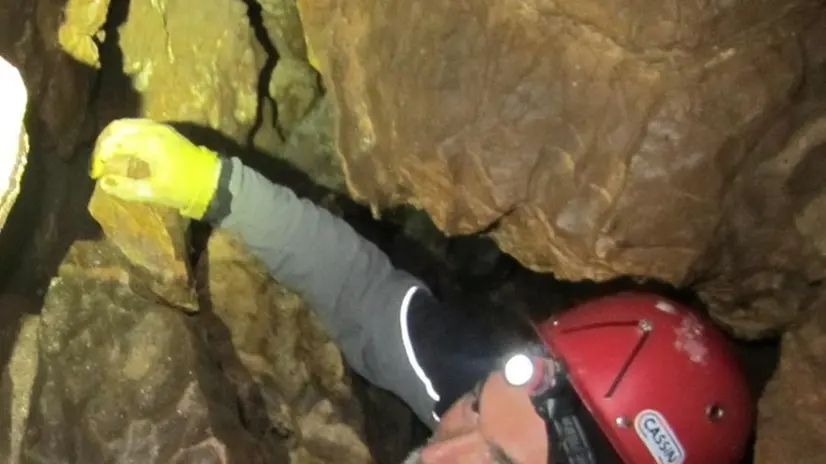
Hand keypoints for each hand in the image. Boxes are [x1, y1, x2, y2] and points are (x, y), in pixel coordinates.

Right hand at [90, 118, 220, 219]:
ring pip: (127, 124)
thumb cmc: (183, 188)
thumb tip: (103, 182)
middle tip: (99, 162)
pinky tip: (123, 149)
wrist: (212, 180)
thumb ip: (126, 188)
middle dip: (104, 143)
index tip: (96, 173)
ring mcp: (160, 127)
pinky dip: (125, 134)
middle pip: (117, 127)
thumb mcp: (154, 192)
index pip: (114, 143)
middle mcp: (153, 129)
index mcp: (149, 143)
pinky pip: (137, 125)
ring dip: (114, 137)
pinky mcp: (165, 130)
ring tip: (107, 156)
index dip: (100, 157)